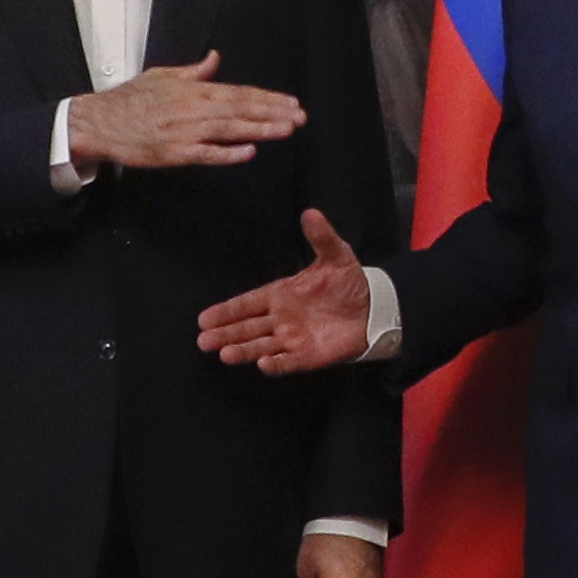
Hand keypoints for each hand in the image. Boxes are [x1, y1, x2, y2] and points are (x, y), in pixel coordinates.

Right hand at [66, 50, 303, 170]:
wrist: (100, 122)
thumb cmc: (129, 101)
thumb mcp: (163, 76)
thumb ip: (194, 71)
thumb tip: (214, 58)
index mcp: (193, 90)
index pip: (238, 92)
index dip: (267, 98)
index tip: (291, 103)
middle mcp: (193, 108)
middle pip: (240, 109)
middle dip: (273, 112)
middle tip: (300, 116)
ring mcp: (185, 131)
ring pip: (230, 129)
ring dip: (260, 129)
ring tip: (286, 129)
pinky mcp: (174, 153)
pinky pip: (206, 153)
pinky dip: (228, 152)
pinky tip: (249, 151)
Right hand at [197, 209, 373, 373]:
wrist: (375, 307)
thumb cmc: (349, 281)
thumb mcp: (336, 255)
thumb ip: (321, 237)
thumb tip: (311, 213)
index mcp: (281, 294)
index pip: (248, 303)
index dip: (227, 310)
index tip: (205, 318)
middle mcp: (281, 318)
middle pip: (247, 328)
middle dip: (226, 333)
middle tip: (203, 341)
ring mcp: (293, 338)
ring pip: (261, 346)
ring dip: (243, 350)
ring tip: (224, 354)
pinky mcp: (308, 355)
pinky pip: (289, 361)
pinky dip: (276, 364)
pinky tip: (263, 364)